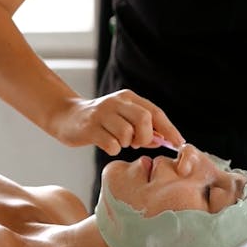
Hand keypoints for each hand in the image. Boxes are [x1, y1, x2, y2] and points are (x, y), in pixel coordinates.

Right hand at [52, 89, 184, 155]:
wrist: (67, 116)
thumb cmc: (101, 121)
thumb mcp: (123, 118)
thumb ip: (143, 128)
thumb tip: (164, 140)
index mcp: (128, 98)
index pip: (155, 112)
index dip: (169, 129)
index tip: (179, 144)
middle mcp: (116, 102)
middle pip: (143, 119)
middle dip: (145, 137)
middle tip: (138, 144)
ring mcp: (102, 113)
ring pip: (127, 133)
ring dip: (126, 143)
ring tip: (118, 141)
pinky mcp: (90, 127)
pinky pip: (111, 144)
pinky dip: (113, 149)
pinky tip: (106, 144)